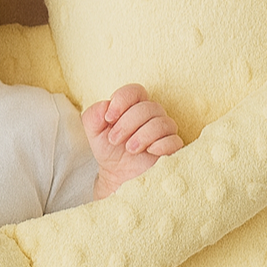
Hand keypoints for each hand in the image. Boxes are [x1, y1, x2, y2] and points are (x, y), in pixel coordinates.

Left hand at [82, 84, 182, 199]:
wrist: (117, 175)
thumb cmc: (110, 149)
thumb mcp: (93, 133)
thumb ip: (93, 115)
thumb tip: (105, 106)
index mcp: (134, 106)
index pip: (135, 91)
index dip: (122, 100)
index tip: (109, 118)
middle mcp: (152, 115)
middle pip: (148, 107)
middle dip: (127, 124)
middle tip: (114, 140)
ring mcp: (164, 131)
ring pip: (162, 123)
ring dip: (142, 136)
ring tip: (130, 149)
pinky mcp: (172, 148)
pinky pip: (173, 141)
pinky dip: (160, 145)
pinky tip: (148, 152)